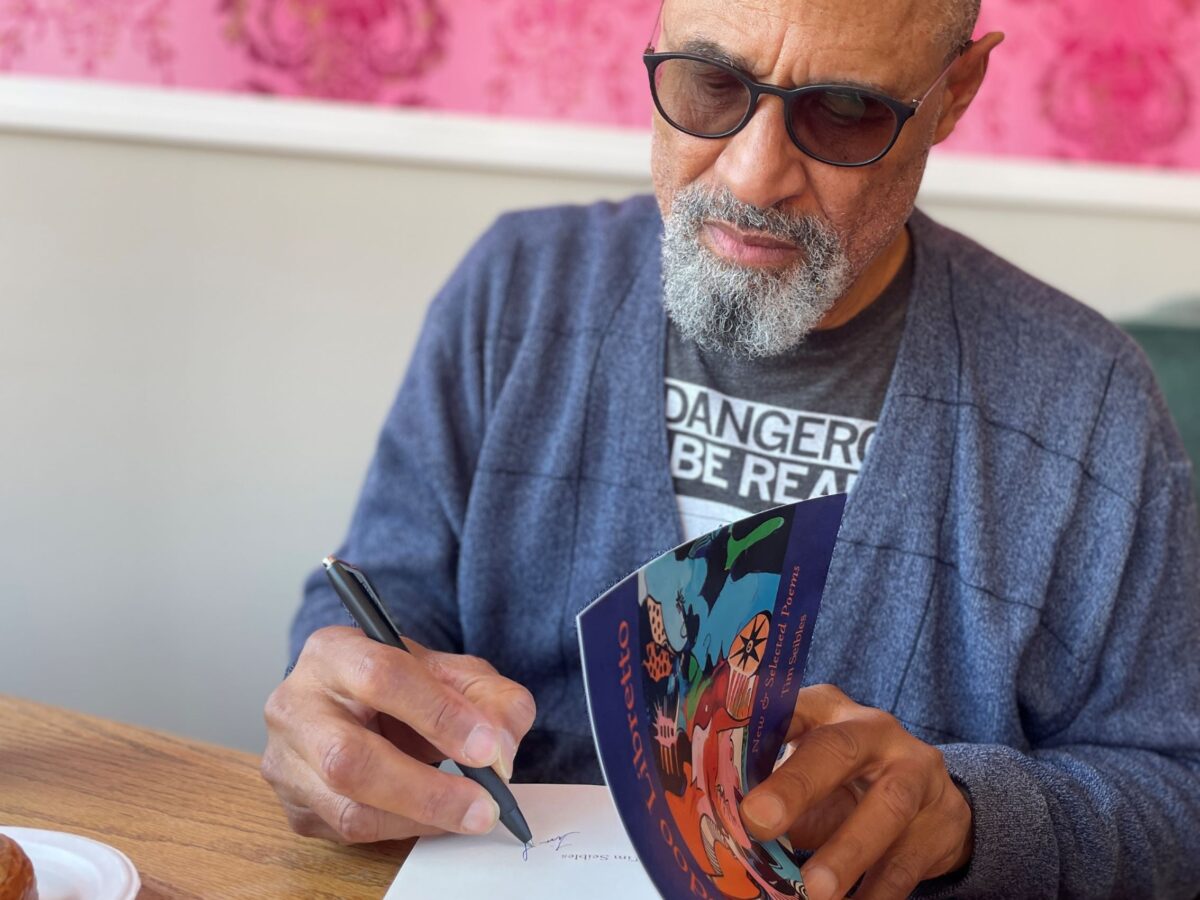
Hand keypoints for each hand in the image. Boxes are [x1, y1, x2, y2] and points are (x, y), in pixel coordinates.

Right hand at [261, 626, 536, 843]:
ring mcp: (287, 760)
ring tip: (471, 813)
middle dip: (427, 789)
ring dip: (421, 818)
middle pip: (350, 757)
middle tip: (484, 802)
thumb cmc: (405, 685)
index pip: (381, 676)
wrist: (361, 704)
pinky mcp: (295, 807)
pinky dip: (404, 830)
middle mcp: (296, 704)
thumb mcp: (454, 673)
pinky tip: (436, 817)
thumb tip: (501, 749)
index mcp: (334, 651)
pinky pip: (349, 832)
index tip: (486, 746)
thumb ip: (491, 698)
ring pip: (348, 807)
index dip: (438, 713)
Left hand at [739, 684, 972, 899]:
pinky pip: (908, 861)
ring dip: (847, 853)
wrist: (929, 800)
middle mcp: (875, 731)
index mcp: (829, 710)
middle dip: (796, 785)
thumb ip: (771, 792)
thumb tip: (722, 831)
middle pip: (837, 749)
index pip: (791, 706)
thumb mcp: (807, 774)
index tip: (723, 753)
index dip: (759, 726)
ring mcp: (915, 772)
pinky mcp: (940, 820)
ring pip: (886, 807)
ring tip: (814, 891)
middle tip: (757, 821)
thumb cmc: (845, 783)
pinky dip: (877, 893)